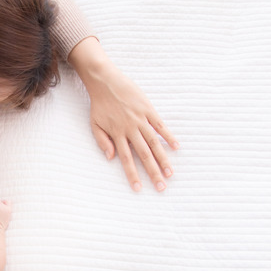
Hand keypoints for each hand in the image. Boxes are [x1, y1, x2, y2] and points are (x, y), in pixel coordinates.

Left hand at [69, 37, 179, 191]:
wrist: (105, 81)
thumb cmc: (99, 104)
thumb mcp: (95, 124)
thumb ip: (102, 142)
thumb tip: (111, 158)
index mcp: (117, 135)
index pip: (126, 160)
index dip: (133, 175)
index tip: (139, 189)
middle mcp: (130, 129)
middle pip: (143, 155)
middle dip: (152, 172)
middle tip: (161, 187)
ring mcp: (140, 119)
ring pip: (154, 143)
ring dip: (163, 159)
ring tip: (170, 172)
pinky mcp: (148, 109)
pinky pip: (160, 125)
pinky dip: (168, 135)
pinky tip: (176, 146)